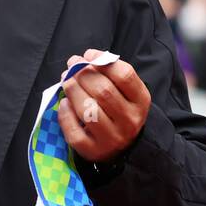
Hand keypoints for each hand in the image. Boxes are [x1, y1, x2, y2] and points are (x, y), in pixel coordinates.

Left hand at [57, 48, 150, 162]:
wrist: (120, 147)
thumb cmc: (118, 110)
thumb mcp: (124, 92)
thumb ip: (109, 74)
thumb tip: (84, 59)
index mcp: (141, 101)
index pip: (124, 75)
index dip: (102, 61)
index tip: (88, 54)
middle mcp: (130, 121)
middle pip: (103, 91)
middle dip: (83, 73)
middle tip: (72, 65)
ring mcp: (112, 138)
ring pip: (88, 110)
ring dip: (73, 90)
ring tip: (66, 80)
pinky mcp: (93, 151)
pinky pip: (75, 131)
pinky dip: (65, 114)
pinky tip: (64, 104)